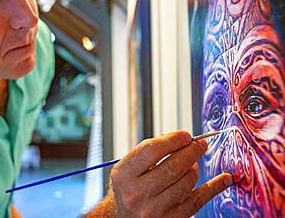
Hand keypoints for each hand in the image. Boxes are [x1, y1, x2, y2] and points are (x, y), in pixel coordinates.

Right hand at [110, 130, 232, 217]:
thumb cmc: (126, 188)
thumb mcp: (127, 168)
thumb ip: (150, 153)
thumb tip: (181, 140)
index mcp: (123, 175)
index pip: (152, 150)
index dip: (173, 139)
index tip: (186, 135)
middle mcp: (137, 194)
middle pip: (174, 165)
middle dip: (192, 151)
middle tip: (200, 144)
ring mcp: (154, 210)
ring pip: (187, 182)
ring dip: (195, 167)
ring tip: (193, 162)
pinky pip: (198, 200)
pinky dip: (213, 188)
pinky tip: (223, 179)